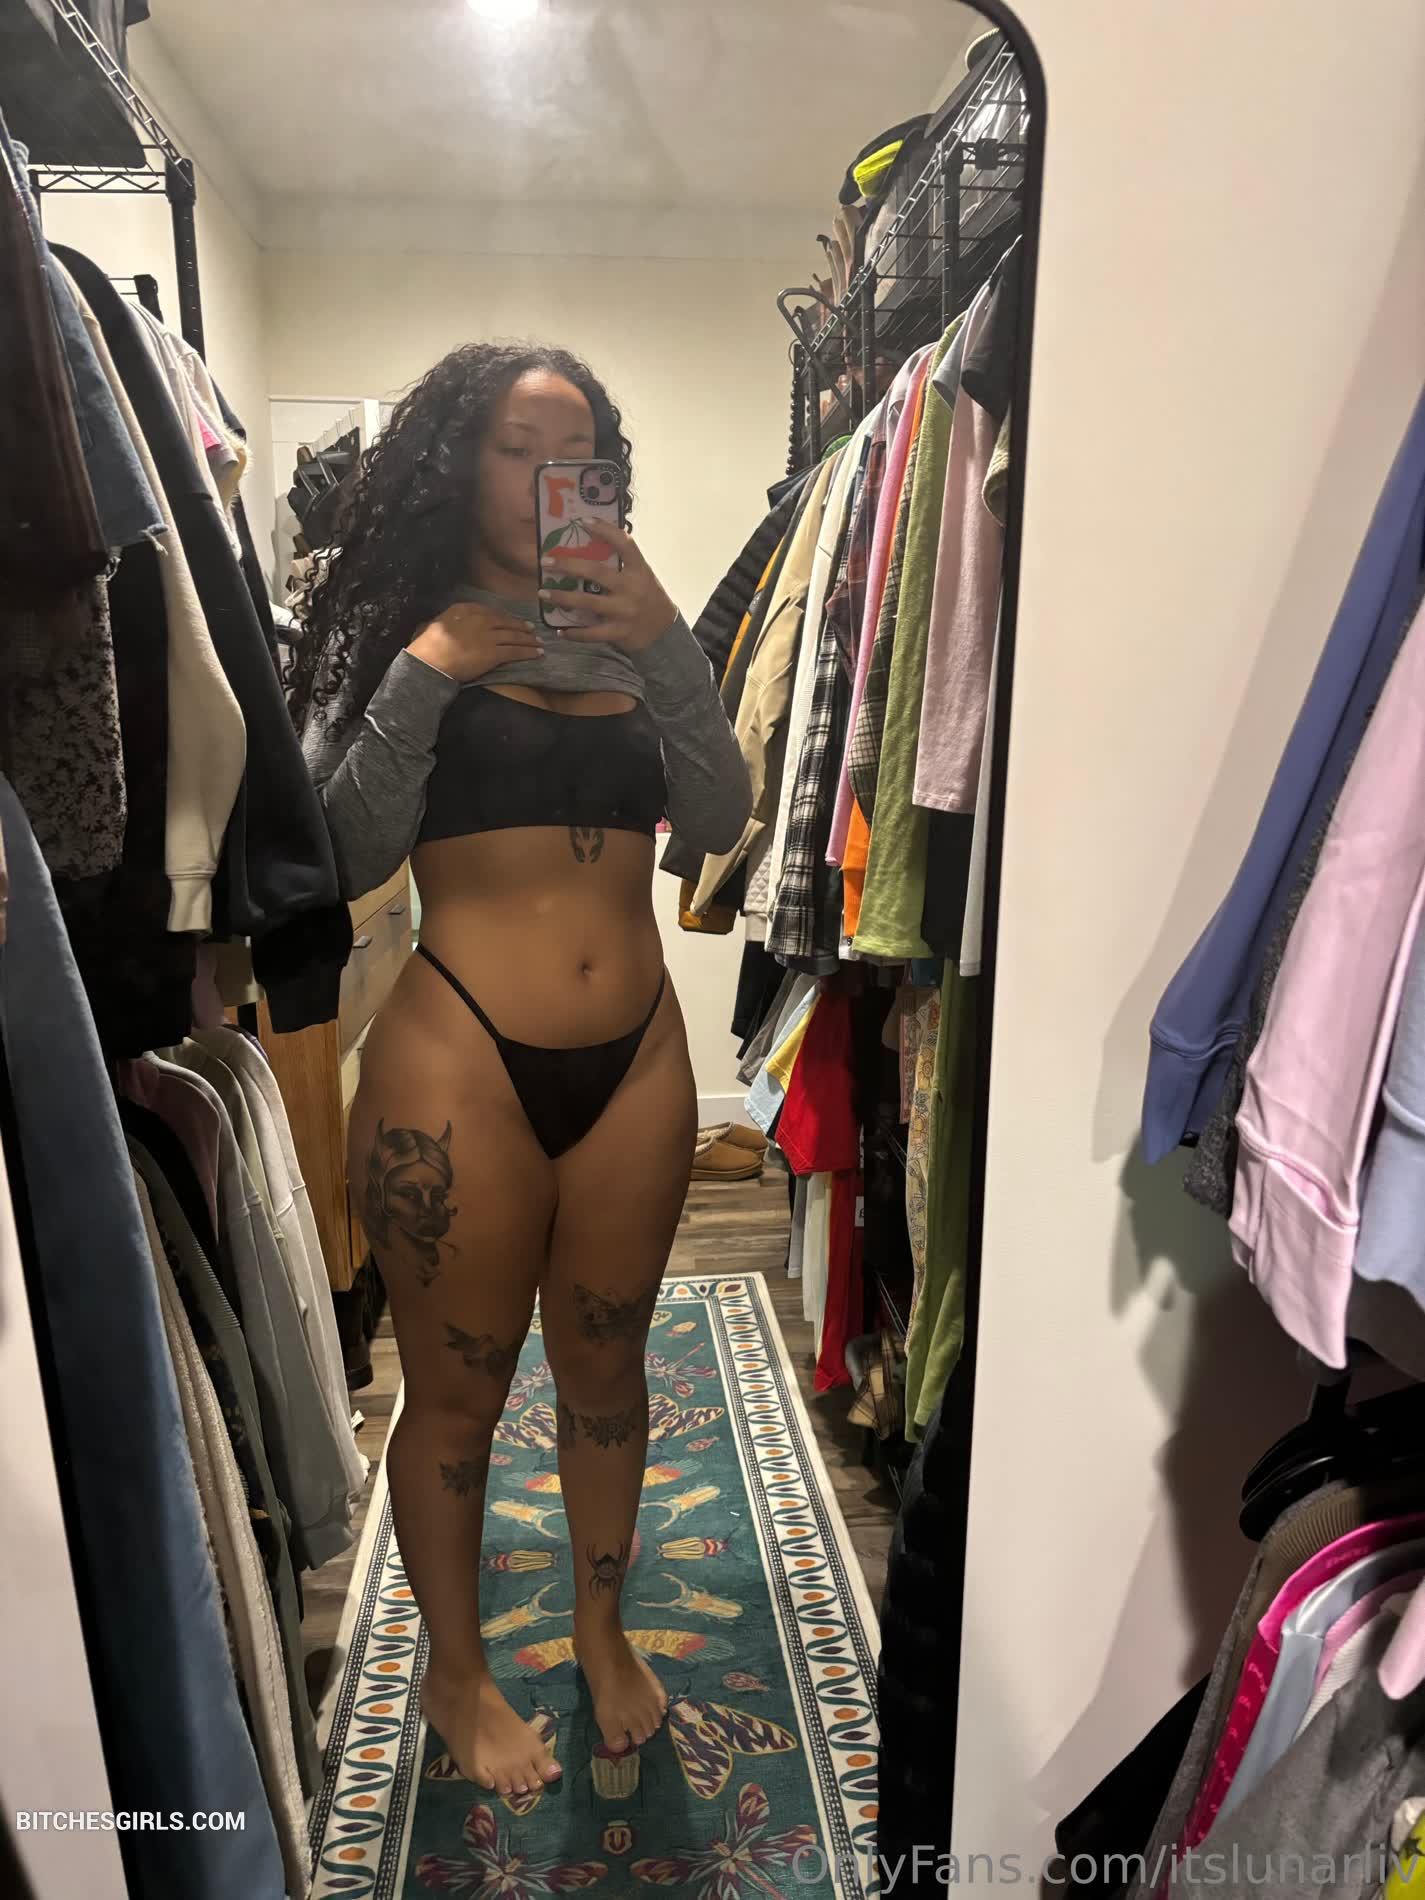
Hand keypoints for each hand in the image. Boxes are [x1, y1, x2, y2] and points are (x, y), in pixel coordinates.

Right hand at [407, 600, 543, 681]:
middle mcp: (480, 619)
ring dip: (528, 639)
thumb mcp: (436, 623)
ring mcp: (489, 636)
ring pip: (513, 636)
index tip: (510, 619)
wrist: (431, 661)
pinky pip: (515, 651)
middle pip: (505, 622)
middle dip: (520, 626)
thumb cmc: (428, 645)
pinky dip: (528, 652)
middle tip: (531, 629)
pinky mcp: (494, 653)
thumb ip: (449, 620)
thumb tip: (448, 622)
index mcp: (465, 610)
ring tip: (538, 641)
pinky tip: (538, 653)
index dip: (503, 617)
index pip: (490, 611)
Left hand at [540, 520, 677, 652]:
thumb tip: (588, 546)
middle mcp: (631, 588)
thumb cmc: (647, 597)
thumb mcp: (642, 576)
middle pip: (596, 572)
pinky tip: (560, 631)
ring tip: (543, 593)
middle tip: (546, 561)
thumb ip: (622, 564)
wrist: (665, 631)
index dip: (605, 530)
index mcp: (639, 570)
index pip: (624, 544)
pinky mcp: (618, 632)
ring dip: (562, 597)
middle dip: (568, 565)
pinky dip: (574, 633)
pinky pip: (591, 633)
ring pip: (587, 602)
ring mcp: (624, 611)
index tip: (584, 521)